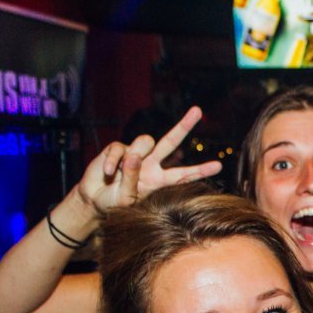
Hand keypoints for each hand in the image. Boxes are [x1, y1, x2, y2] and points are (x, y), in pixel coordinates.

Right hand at [74, 106, 222, 215]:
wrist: (94, 199)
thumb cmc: (114, 202)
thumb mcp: (127, 197)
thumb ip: (132, 178)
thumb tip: (134, 156)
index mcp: (159, 180)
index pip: (183, 174)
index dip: (200, 170)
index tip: (219, 166)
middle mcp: (150, 164)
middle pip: (170, 142)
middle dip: (184, 126)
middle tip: (197, 110)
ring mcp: (135, 154)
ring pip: (145, 141)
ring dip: (133, 157)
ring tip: (118, 174)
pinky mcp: (118, 149)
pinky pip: (119, 149)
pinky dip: (111, 162)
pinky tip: (107, 173)